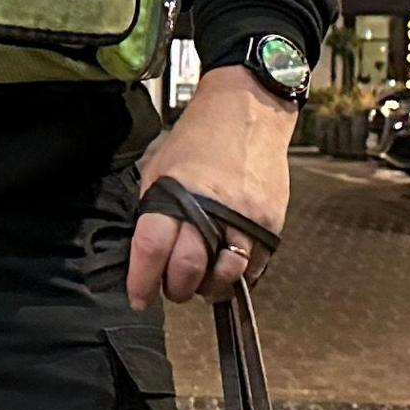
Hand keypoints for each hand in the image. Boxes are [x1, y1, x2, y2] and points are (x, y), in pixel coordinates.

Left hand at [131, 70, 296, 304]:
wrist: (248, 112)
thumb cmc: (200, 138)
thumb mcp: (160, 169)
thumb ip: (152, 211)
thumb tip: (147, 254)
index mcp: (176, 195)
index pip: (152, 250)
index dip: (142, 281)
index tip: (139, 297)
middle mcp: (211, 210)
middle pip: (188, 270)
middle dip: (176, 289)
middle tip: (173, 288)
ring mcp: (245, 219)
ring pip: (225, 276)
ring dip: (209, 288)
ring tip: (202, 281)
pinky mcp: (270, 223)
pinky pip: (254, 267)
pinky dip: (238, 275)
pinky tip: (227, 266)